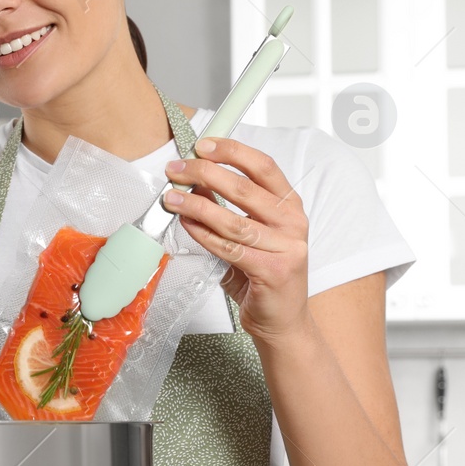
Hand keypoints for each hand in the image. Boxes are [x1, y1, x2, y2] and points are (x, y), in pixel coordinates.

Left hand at [162, 136, 309, 341]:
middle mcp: (292, 223)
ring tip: (172, 198)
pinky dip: (203, 234)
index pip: (263, 167)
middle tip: (177, 170)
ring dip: (196, 205)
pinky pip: (229, 248)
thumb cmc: (264, 275)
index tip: (203, 145)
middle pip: (244, 188)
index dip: (232, 151)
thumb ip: (227, 207)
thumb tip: (196, 181)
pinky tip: (187, 224)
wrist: (282, 320)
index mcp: (290, 206)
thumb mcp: (248, 234)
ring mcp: (286, 247)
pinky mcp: (272, 271)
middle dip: (204, 174)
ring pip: (233, 219)